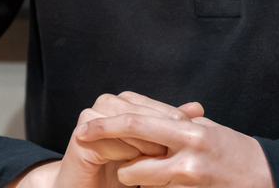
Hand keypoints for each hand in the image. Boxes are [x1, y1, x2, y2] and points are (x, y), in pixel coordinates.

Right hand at [15, 93, 203, 187]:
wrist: (87, 185)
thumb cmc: (121, 167)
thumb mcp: (151, 147)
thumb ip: (171, 125)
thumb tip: (198, 107)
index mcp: (125, 99)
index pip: (157, 107)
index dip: (173, 126)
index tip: (185, 144)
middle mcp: (107, 102)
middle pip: (145, 115)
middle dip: (159, 138)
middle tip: (169, 155)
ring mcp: (92, 115)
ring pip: (131, 127)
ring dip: (144, 147)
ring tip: (152, 161)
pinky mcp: (81, 135)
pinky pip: (112, 142)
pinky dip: (126, 155)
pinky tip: (130, 165)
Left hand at [76, 111, 273, 187]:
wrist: (266, 176)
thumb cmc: (235, 151)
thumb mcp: (206, 130)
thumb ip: (177, 124)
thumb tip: (144, 117)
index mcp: (188, 127)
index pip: (138, 120)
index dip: (108, 123)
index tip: (86, 126)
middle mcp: (188, 146)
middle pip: (134, 142)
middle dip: (107, 143)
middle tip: (84, 140)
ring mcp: (189, 172)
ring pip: (141, 176)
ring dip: (131, 175)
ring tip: (135, 173)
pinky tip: (155, 185)